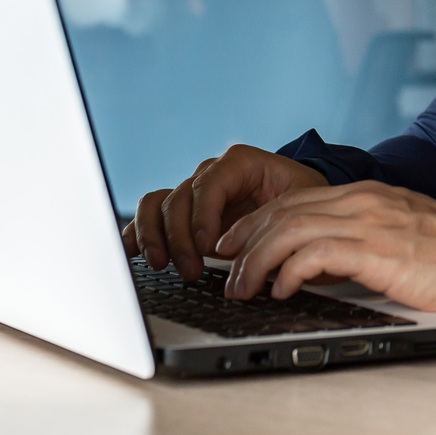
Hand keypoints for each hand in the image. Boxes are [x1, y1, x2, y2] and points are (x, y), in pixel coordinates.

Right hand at [123, 144, 327, 280]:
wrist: (301, 203)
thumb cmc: (303, 201)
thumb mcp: (301, 203)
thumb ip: (277, 221)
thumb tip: (252, 252)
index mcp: (240, 163)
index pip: (209, 184)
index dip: (202, 215)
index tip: (206, 246)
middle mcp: (211, 174)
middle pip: (179, 198)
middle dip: (180, 238)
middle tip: (190, 270)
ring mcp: (193, 192)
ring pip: (157, 204)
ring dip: (154, 236)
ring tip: (161, 264)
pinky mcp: (184, 213)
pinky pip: (151, 214)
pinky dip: (138, 231)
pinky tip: (132, 251)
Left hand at [214, 181, 435, 313]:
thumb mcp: (398, 236)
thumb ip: (360, 239)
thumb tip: (319, 263)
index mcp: (367, 196)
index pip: (295, 199)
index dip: (256, 221)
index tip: (233, 244)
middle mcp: (364, 202)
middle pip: (284, 211)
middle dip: (245, 242)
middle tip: (225, 271)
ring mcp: (371, 222)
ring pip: (291, 230)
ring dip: (257, 261)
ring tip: (243, 288)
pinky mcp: (378, 250)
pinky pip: (316, 255)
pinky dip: (289, 271)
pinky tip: (281, 290)